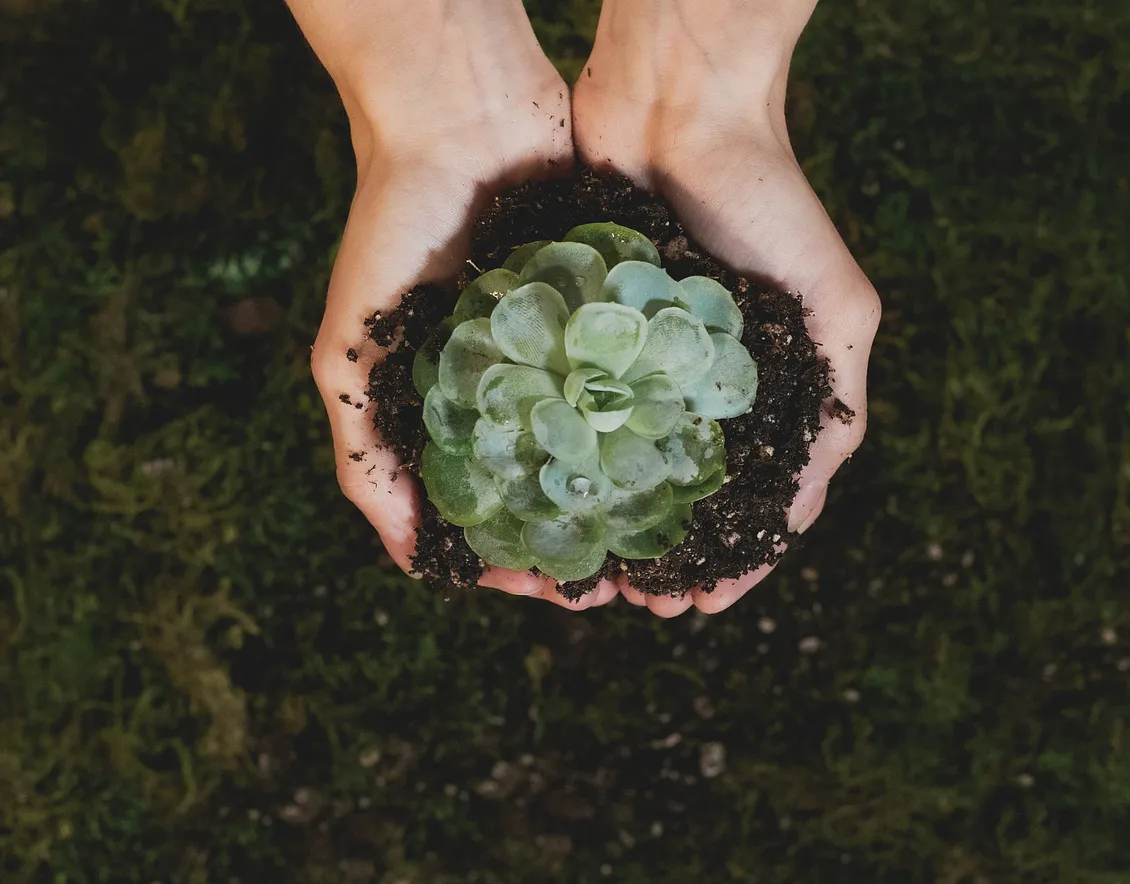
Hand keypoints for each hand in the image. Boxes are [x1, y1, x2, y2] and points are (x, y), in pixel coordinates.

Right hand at [289, 0, 618, 608]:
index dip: (514, 556)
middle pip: (559, 486)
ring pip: (611, 444)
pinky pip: (646, 378)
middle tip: (621, 581)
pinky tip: (688, 462)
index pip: (489, 508)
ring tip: (663, 540)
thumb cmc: (390, 233)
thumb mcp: (350, 352)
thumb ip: (363, 451)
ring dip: (633, 499)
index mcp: (456, 408)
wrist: (460, 119)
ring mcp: (569, 351)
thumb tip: (409, 560)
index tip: (547, 588)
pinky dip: (663, 423)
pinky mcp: (613, 311)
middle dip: (586, 540)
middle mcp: (517, 387)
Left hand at [573, 0, 880, 615]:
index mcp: (766, 390)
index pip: (753, 498)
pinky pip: (573, 411)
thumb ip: (837, 402)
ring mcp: (641, 363)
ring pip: (621, 466)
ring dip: (609, 524)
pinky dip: (565, 460)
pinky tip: (548, 500)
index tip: (704, 604)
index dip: (735, 557)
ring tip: (588, 573)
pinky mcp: (587, 335)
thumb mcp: (836, 305)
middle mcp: (701, 386)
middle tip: (635, 603)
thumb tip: (804, 509)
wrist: (677, 111)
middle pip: (681, 495)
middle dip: (662, 555)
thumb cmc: (769, 203)